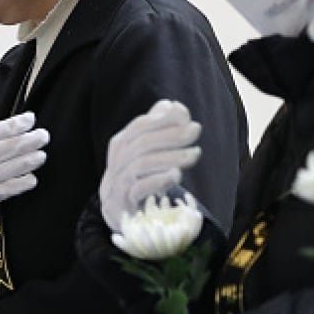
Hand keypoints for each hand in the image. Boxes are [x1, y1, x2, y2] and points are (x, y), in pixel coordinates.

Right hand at [0, 84, 49, 243]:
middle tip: (44, 136)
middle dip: (29, 140)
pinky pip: (6, 190)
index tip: (31, 118)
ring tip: (41, 155)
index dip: (16, 123)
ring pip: (10, 168)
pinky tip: (31, 179)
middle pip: (8, 147)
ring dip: (29, 161)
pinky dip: (20, 184)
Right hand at [99, 100, 200, 233]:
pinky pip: (141, 188)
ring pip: (143, 164)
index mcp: (121, 143)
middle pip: (144, 143)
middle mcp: (118, 160)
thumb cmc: (135, 173)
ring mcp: (120, 181)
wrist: (117, 208)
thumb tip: (172, 105)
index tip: (186, 116)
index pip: (140, 125)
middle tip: (196, 130)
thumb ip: (155, 127)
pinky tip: (177, 174)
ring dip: (172, 156)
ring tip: (194, 154)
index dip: (163, 118)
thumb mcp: (142, 149)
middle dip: (172, 135)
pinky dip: (159, 179)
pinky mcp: (125, 201)